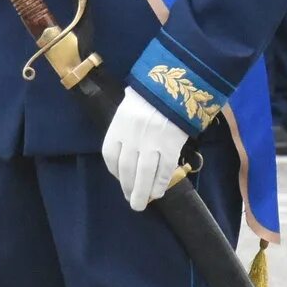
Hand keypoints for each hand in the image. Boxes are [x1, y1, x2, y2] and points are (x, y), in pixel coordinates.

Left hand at [102, 87, 191, 212]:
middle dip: (128, 188)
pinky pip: (165, 169)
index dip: (114, 171)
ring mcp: (152, 141)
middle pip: (127, 169)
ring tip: (142, 203)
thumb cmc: (153, 92)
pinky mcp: (171, 144)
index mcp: (120, 123)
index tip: (120, 180)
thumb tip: (128, 146)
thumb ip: (127, 125)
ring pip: (145, 174)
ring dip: (143, 192)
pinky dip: (161, 183)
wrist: (176, 82)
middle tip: (132, 202)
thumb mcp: (131, 104)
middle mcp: (133, 134)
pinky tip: (159, 191)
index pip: (110, 154)